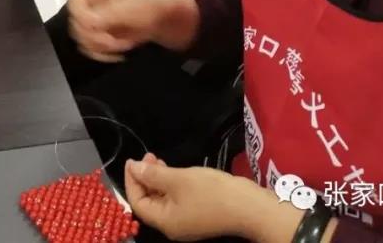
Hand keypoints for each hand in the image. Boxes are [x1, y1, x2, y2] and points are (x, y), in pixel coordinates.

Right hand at [66, 0, 163, 62]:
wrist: (158, 16)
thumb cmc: (147, 4)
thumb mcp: (130, 6)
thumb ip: (109, 14)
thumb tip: (90, 24)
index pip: (74, 3)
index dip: (81, 17)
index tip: (98, 27)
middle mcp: (88, 4)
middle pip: (75, 25)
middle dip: (96, 37)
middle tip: (115, 42)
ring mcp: (91, 20)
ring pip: (81, 40)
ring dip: (102, 47)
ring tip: (123, 45)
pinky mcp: (96, 35)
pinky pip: (90, 49)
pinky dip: (104, 54)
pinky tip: (119, 51)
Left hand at [124, 155, 289, 241]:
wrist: (251, 207)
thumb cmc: (212, 193)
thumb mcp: (179, 178)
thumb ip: (154, 174)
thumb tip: (134, 168)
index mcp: (165, 221)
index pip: (137, 202)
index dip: (132, 180)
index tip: (133, 160)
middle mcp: (173, 226)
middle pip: (149, 202)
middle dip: (145, 178)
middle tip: (148, 155)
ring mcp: (187, 222)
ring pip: (164, 200)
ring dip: (158, 179)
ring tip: (160, 159)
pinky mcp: (199, 216)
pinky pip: (177, 200)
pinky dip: (171, 185)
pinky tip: (175, 171)